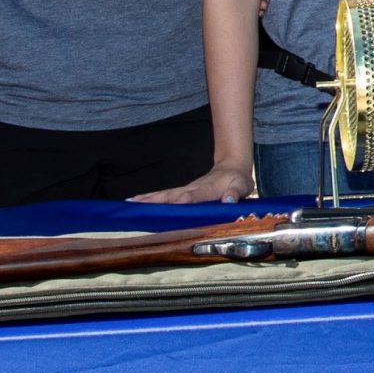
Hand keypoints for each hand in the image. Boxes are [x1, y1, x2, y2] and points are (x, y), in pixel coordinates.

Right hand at [135, 159, 254, 204]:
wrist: (231, 168)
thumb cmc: (237, 180)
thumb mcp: (242, 185)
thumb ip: (236, 192)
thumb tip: (228, 200)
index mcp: (209, 188)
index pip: (197, 195)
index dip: (189, 199)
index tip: (179, 202)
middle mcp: (193, 188)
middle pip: (173, 194)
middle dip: (157, 200)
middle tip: (140, 204)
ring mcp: (186, 190)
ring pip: (165, 195)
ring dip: (148, 199)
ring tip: (131, 203)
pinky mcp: (181, 193)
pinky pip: (164, 196)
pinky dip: (149, 199)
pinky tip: (135, 202)